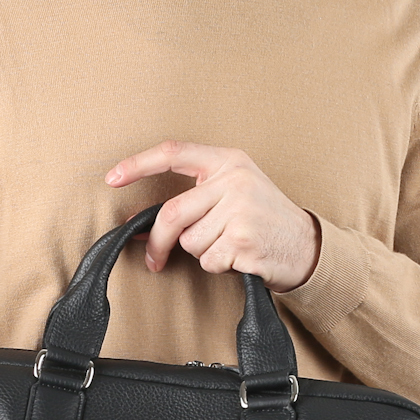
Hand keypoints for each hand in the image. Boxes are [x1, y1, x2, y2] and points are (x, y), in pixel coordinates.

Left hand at [106, 142, 319, 292]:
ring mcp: (240, 209)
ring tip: (228, 245)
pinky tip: (239, 257)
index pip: (173, 152)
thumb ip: (194, 199)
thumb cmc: (264, 219)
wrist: (307, 245)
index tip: (112, 178)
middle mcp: (234, 180)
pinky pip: (208, 260)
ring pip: (190, 241)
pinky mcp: (244, 239)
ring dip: (202, 253)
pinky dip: (218, 266)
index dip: (138, 164)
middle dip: (158, 242)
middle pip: (172, 213)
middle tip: (154, 259)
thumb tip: (140, 225)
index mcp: (228, 160)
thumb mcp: (235, 192)